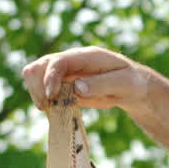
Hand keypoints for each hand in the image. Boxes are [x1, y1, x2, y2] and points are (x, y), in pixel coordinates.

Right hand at [20, 46, 151, 112]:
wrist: (133, 88)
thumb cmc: (132, 83)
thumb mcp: (124, 84)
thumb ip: (102, 84)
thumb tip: (77, 87)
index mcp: (85, 56)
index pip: (58, 61)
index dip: (50, 77)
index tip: (52, 96)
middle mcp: (71, 61)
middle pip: (39, 66)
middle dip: (37, 87)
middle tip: (47, 106)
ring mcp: (65, 73)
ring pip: (35, 76)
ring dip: (37, 93)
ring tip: (49, 109)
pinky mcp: (63, 85)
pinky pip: (43, 90)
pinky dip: (44, 101)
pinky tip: (54, 111)